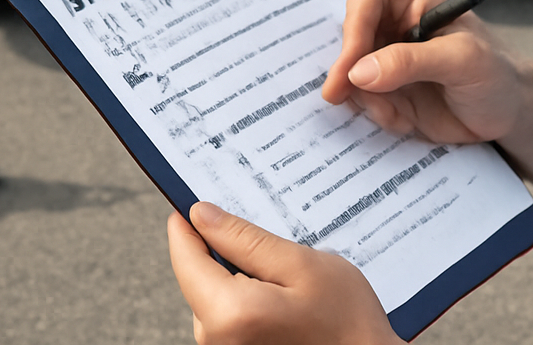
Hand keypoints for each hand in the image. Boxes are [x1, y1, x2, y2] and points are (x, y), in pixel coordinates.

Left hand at [167, 202, 401, 344]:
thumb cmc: (346, 322)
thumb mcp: (301, 265)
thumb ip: (246, 240)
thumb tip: (201, 216)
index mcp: (229, 313)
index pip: (185, 258)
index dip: (187, 225)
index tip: (193, 200)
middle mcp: (216, 340)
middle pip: (198, 279)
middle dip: (223, 252)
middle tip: (265, 241)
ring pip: (213, 297)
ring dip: (239, 278)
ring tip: (285, 277)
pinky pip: (228, 317)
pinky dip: (248, 299)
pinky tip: (283, 298)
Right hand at [320, 0, 524, 143]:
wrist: (508, 114)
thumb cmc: (496, 75)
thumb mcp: (463, 61)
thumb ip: (411, 61)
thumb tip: (359, 73)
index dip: (354, 22)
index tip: (351, 66)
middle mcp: (395, 23)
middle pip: (349, 31)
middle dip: (348, 68)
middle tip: (342, 96)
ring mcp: (387, 58)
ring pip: (350, 70)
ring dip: (365, 98)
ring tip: (397, 114)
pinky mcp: (387, 89)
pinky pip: (361, 99)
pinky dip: (377, 114)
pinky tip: (405, 122)